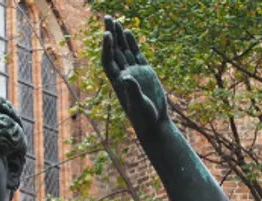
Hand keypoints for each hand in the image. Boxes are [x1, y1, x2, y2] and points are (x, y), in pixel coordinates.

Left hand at [102, 16, 168, 133]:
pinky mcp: (145, 72)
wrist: (154, 122)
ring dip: (119, 35)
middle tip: (107, 17)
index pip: (108, 60)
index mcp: (118, 82)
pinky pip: (135, 54)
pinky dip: (132, 43)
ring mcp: (134, 72)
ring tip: (115, 19)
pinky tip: (128, 32)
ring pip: (124, 50)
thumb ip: (133, 91)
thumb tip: (127, 77)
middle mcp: (124, 75)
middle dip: (110, 34)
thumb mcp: (139, 105)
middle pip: (114, 51)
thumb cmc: (144, 117)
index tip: (107, 34)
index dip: (107, 47)